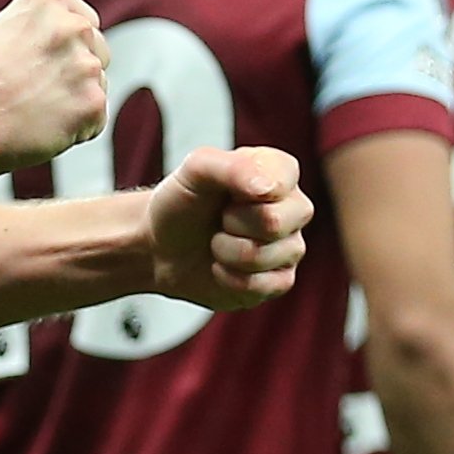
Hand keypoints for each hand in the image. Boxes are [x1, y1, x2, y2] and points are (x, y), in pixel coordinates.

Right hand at [0, 0, 108, 173]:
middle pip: (98, 51)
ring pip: (96, 85)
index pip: (85, 23)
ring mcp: (85, 64)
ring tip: (33, 108)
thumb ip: (46, 24)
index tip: (38, 64)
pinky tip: (43, 126)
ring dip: (73, 101)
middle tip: (33, 89)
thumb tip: (79, 36)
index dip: (62, 49)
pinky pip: (95, 119)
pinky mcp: (92, 101)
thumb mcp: (6, 28)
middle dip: (74, 72)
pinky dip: (75, 129)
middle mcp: (72, 25)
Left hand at [148, 146, 310, 309]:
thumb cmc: (181, 202)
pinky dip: (228, 278)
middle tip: (219, 218)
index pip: (282, 179)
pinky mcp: (279, 281)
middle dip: (231, 223)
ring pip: (263, 256)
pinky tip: (221, 266)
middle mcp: (293, 209)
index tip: (224, 189)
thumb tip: (269, 189)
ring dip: (225, 251)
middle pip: (274, 223)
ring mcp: (290, 247)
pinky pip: (262, 286)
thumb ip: (233, 167)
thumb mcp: (196, 170)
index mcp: (280, 172)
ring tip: (217, 241)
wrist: (160, 246)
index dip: (243, 188)